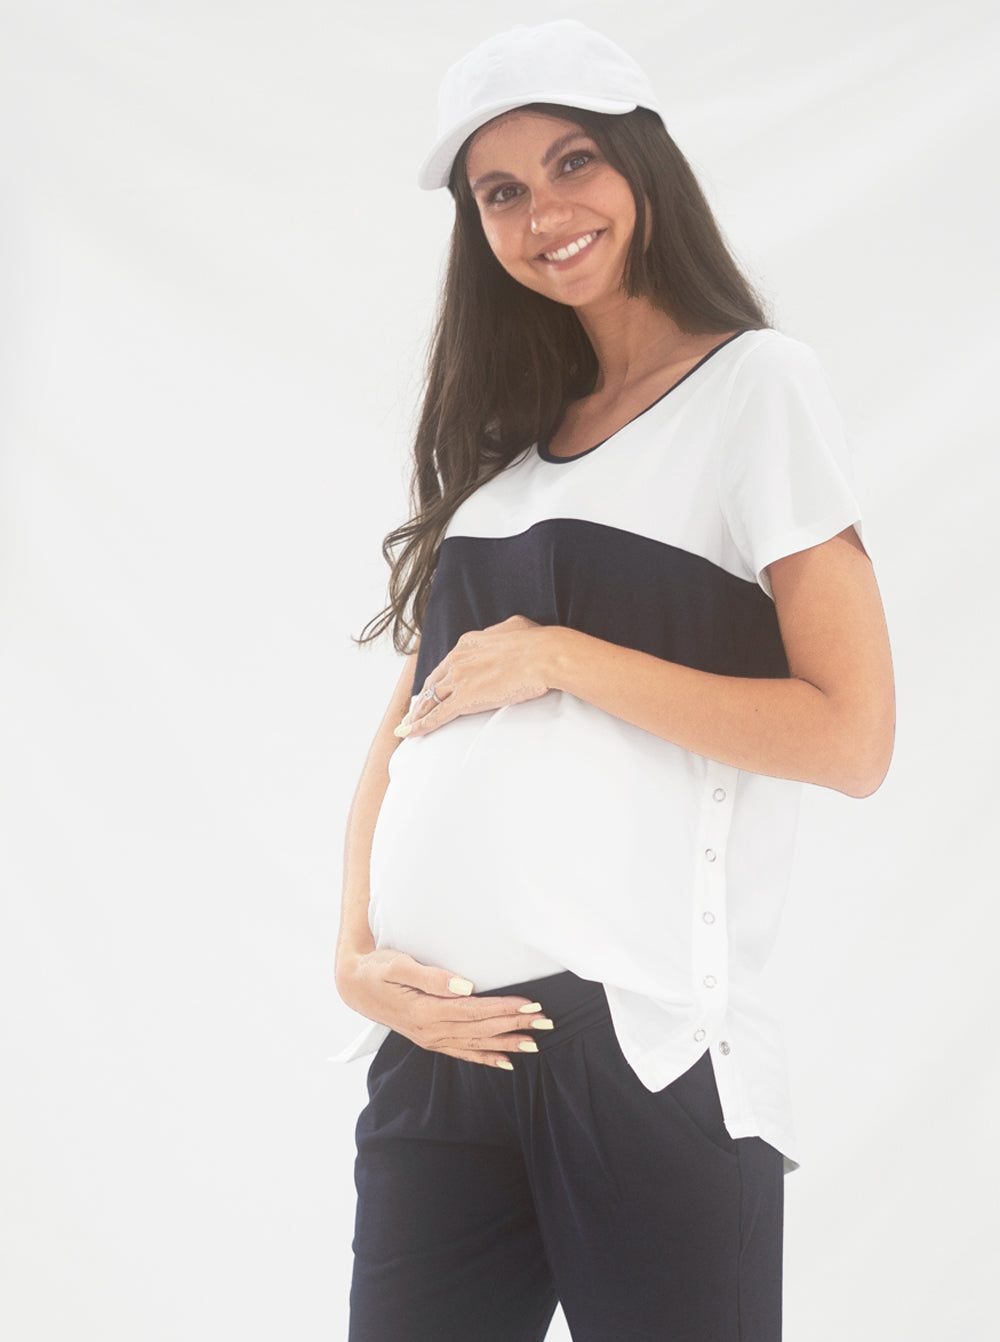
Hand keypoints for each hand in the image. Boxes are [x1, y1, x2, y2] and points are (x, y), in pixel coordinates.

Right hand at [339, 948, 553, 1067]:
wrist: (353, 985)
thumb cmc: (376, 969)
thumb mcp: (398, 965)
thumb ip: (432, 977)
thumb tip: (466, 986)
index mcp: (426, 1011)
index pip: (475, 1012)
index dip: (505, 1008)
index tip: (531, 1004)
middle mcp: (431, 1030)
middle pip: (481, 1029)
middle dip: (516, 1025)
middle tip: (547, 1021)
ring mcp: (431, 1038)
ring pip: (476, 1044)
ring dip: (507, 1044)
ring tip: (536, 1044)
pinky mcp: (430, 1039)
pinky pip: (463, 1053)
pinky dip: (485, 1058)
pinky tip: (505, 1062)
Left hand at [397, 615, 552, 737]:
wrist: (542, 655)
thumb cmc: (536, 642)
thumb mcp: (514, 627)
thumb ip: (501, 634)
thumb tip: (504, 635)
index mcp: (468, 643)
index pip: (446, 664)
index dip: (438, 678)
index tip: (435, 686)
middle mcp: (458, 660)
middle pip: (433, 682)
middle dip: (422, 698)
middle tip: (414, 710)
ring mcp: (459, 680)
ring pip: (431, 699)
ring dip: (418, 714)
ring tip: (409, 725)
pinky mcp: (464, 699)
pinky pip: (437, 716)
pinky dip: (422, 726)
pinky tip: (412, 733)